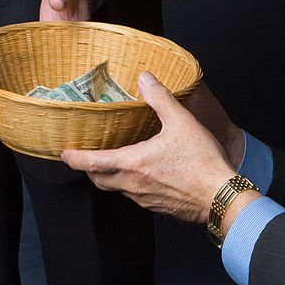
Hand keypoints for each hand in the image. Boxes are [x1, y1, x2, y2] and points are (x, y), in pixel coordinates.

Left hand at [61, 72, 256, 224]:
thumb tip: (145, 79)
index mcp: (133, 163)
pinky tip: (146, 175)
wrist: (220, 196)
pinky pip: (137, 196)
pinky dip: (132, 185)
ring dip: (111, 177)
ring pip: (118, 189)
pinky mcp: (159, 206)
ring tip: (116, 163)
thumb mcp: (182, 122)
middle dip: (89, 169)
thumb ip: (160, 98)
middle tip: (87, 158)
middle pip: (100, 179)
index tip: (64, 153)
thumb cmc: (202, 163)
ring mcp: (145, 199)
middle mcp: (134, 184)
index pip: (92, 163)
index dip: (75, 158)